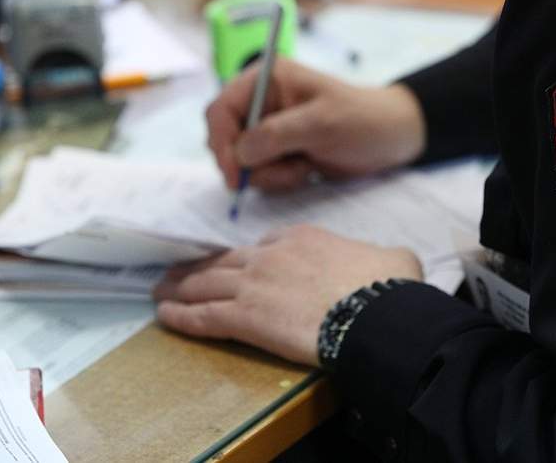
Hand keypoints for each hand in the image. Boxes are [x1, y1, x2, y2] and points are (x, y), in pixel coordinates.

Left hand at [152, 225, 422, 365]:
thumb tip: (390, 264)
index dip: (246, 258)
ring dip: (180, 287)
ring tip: (162, 290)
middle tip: (179, 272)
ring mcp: (254, 284)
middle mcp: (270, 255)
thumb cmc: (388, 285)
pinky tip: (165, 316)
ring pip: (206, 284)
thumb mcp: (393, 259)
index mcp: (302, 239)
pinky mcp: (245, 316)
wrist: (374, 309)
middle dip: (199, 268)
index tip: (235, 265)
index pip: (263, 246)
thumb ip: (381, 257)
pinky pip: (203, 315)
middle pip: (225, 262)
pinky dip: (181, 316)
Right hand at [207, 59, 425, 191]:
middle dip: (249, 164)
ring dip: (271, 174)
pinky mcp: (278, 153)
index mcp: (265, 80)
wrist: (391, 138)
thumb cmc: (362, 120)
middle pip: (224, 139)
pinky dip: (281, 179)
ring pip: (242, 163)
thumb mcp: (321, 124)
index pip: (220, 109)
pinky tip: (307, 170)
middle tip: (282, 172)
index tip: (235, 174)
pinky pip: (260, 174)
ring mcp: (268, 129)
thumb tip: (239, 153)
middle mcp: (261, 103)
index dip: (221, 142)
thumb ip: (277, 135)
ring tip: (304, 166)